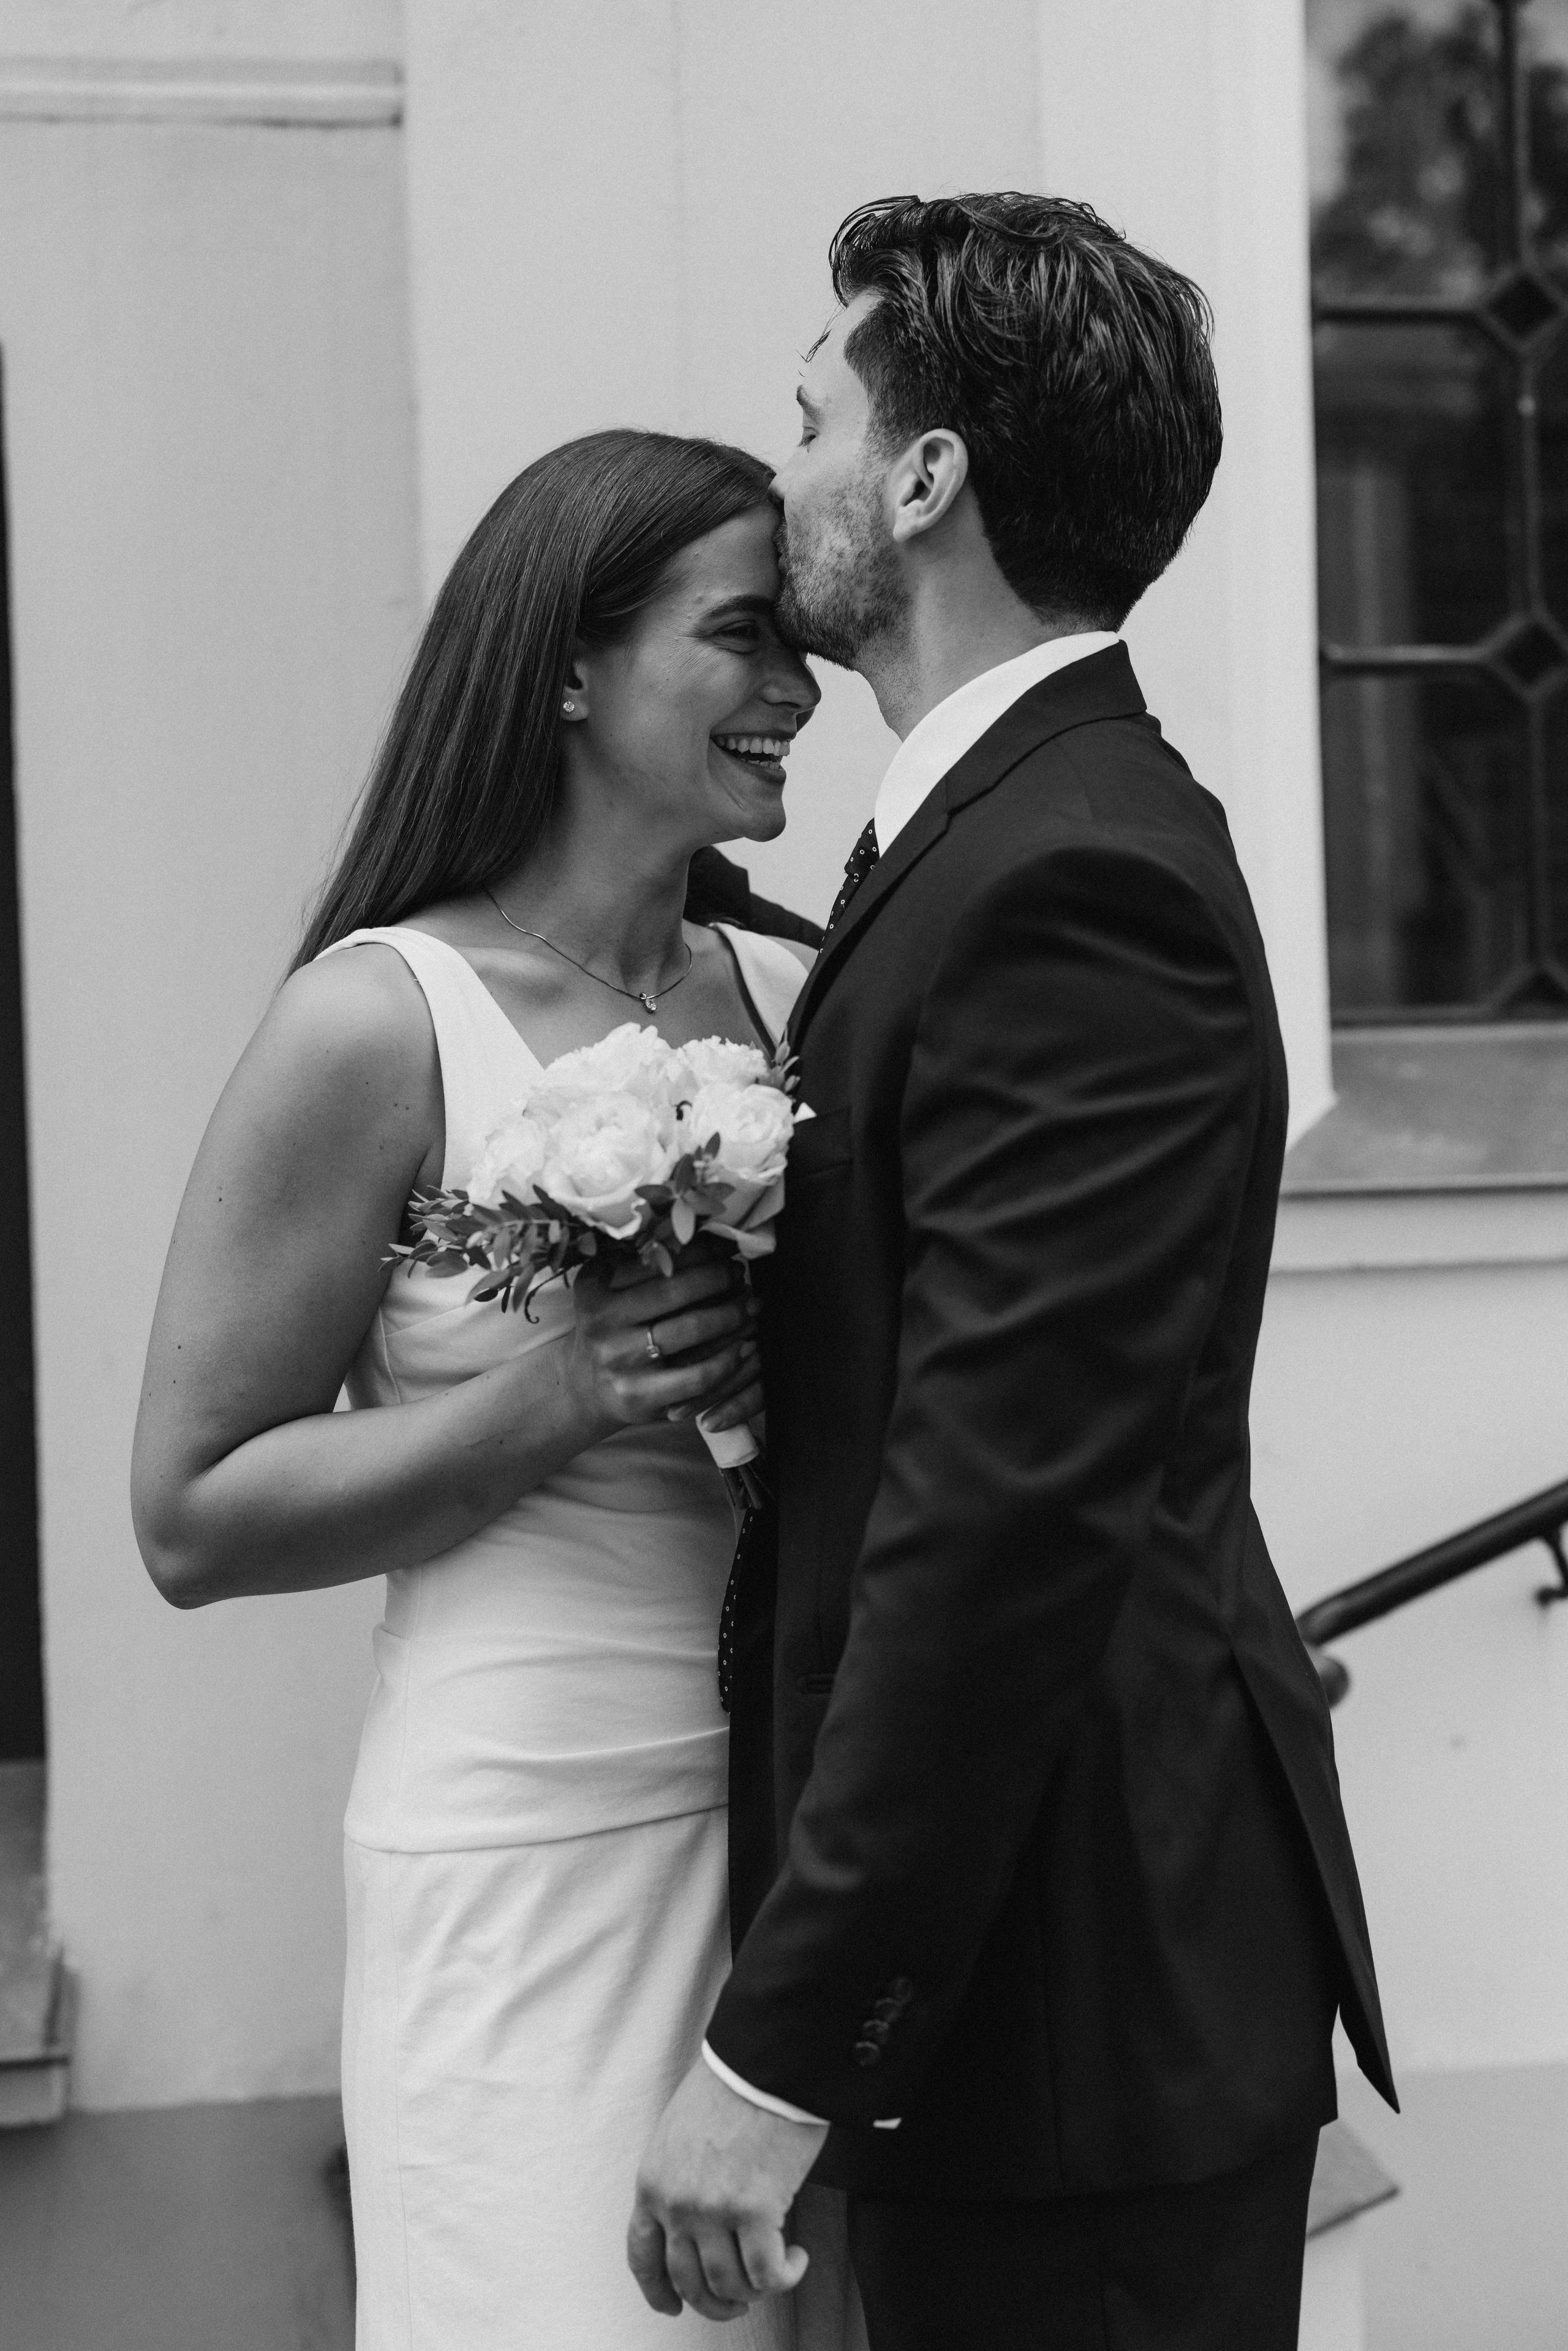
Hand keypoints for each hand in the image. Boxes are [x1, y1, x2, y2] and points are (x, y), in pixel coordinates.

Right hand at [566, 1253, 759, 1438]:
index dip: (696, 1251)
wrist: (585, 1390)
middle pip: (675, 1290)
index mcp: (595, 1290)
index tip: (721, 1249)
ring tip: (749, 1304)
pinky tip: (742, 1347)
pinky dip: (727, 1359)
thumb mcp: (610, 1294)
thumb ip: (642, 1267)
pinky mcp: (640, 1396)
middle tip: (737, 1273)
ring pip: (691, 1329)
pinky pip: (697, 1376)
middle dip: (717, 1277)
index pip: (655, 1260)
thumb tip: (707, 1241)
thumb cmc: (612, 1331)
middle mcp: (602, 1323)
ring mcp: (620, 1361)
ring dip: (730, 1313)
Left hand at [627, 2059, 826, 2321]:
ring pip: (729, 2285)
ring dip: (754, 2291)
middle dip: (715, 2303)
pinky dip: (784, 2276)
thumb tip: (695, 2223)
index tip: (672, 2307)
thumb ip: (677, 2179)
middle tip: (739, 2301)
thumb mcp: (678, 2133)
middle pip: (689, 2282)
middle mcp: (676, 2204)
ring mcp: (714, 2210)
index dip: (657, 2291)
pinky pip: (766, 2273)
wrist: (763, 2060)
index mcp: (652, 2183)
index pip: (642, 2256)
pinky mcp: (756, 2210)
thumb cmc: (728, 2086)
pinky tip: (797, 2258)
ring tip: (776, 2270)